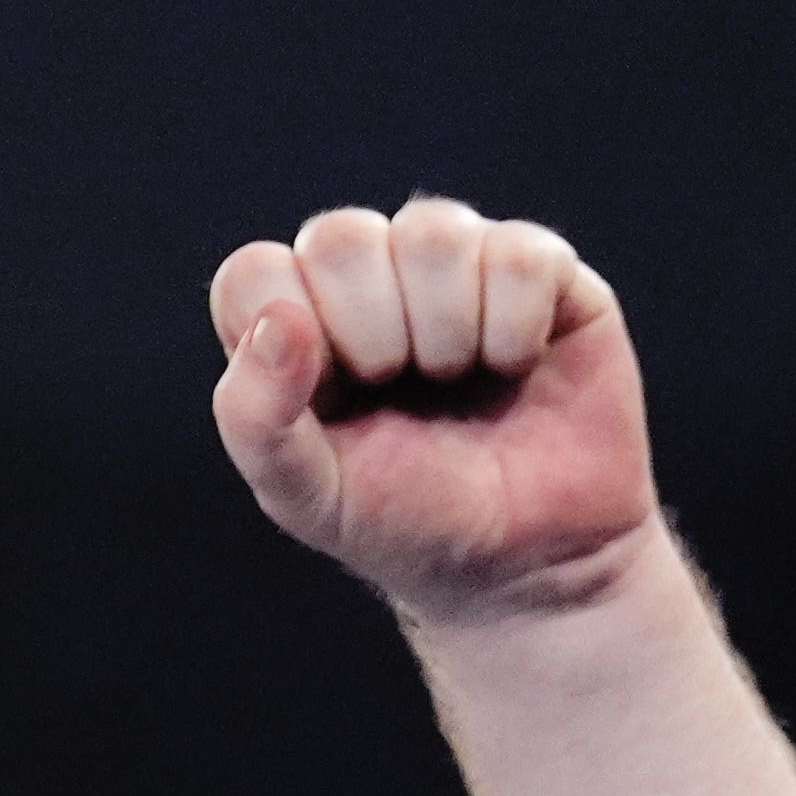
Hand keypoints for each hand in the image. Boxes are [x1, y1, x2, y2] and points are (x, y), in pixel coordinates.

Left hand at [206, 200, 654, 627]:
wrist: (526, 562)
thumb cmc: (407, 523)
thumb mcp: (310, 496)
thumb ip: (256, 420)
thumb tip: (275, 321)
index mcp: (296, 323)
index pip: (254, 272)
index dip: (290, 335)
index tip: (331, 400)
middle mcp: (371, 276)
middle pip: (339, 237)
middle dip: (371, 333)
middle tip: (399, 390)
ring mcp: (456, 264)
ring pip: (432, 233)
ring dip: (446, 331)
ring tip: (459, 381)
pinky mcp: (541, 268)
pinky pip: (520, 254)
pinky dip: (515, 328)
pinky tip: (517, 366)